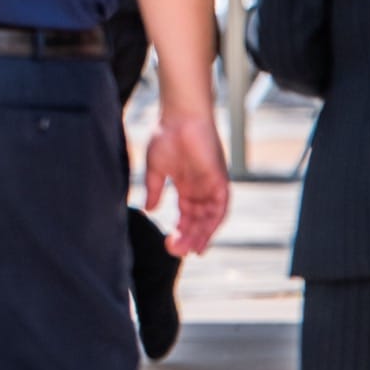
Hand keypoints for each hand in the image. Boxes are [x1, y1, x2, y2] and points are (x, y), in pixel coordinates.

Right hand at [142, 110, 228, 254]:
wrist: (180, 118)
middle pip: (198, 220)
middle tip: (175, 251)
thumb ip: (154, 190)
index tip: (173, 246)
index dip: (182, 231)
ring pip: (210, 218)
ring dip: (201, 234)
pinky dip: (214, 222)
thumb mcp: (155, 169)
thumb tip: (149, 209)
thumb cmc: (166, 137)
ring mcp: (211, 185)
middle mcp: (201, 189)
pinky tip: (204, 234)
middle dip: (188, 237)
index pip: (187, 215)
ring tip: (189, 249)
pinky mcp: (219, 180)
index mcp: (186, 186)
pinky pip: (221, 207)